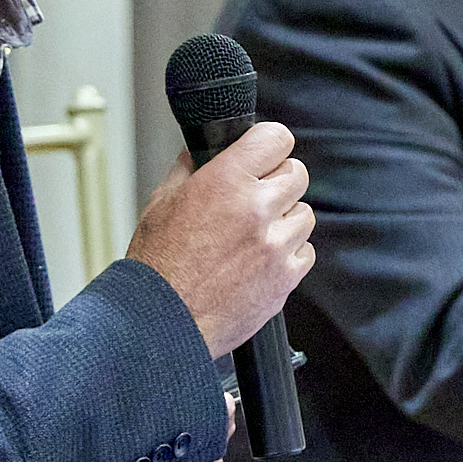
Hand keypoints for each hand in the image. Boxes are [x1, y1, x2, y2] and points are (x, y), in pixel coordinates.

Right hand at [127, 121, 315, 358]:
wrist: (162, 323)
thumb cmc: (157, 267)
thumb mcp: (160, 203)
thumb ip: (187, 170)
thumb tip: (200, 152)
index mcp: (226, 182)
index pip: (276, 138)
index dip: (270, 144)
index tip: (264, 154)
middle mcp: (257, 208)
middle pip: (297, 174)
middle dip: (277, 182)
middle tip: (256, 198)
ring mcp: (275, 244)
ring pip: (304, 213)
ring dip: (285, 219)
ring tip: (254, 235)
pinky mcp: (286, 277)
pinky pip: (305, 250)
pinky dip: (289, 253)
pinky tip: (261, 260)